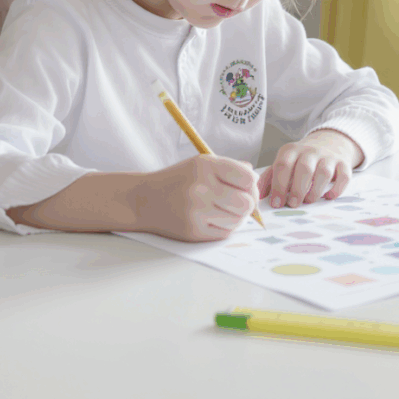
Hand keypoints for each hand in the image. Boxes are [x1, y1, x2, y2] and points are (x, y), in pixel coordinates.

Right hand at [136, 155, 258, 241]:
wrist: (143, 199)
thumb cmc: (177, 181)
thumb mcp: (200, 164)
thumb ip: (229, 168)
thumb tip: (255, 178)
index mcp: (205, 165)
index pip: (247, 177)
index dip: (252, 185)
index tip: (248, 187)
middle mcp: (201, 187)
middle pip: (246, 202)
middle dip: (248, 204)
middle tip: (241, 202)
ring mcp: (196, 211)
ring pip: (238, 220)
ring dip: (237, 217)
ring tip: (226, 211)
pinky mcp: (193, 231)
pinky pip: (224, 233)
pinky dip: (225, 227)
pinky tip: (215, 219)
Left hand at [258, 129, 363, 208]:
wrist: (328, 142)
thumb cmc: (300, 159)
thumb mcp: (283, 162)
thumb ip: (269, 178)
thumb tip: (256, 196)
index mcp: (291, 151)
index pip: (283, 165)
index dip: (278, 186)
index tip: (276, 203)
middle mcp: (310, 151)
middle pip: (304, 168)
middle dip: (297, 189)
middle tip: (293, 204)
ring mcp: (328, 157)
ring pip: (324, 172)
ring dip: (316, 190)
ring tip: (308, 201)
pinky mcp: (343, 164)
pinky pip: (344, 176)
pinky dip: (338, 188)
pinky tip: (329, 197)